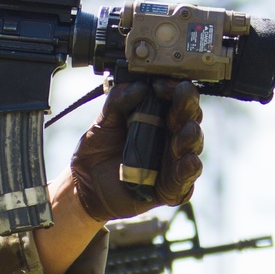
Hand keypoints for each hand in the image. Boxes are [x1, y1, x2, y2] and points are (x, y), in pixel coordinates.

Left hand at [70, 78, 202, 222]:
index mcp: (157, 119)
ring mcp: (170, 163)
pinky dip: (188, 171)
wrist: (83, 186)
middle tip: (180, 97)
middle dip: (187, 107)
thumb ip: (117, 102)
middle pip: (189, 119)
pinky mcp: (167, 189)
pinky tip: (189, 161)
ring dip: (191, 137)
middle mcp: (169, 138)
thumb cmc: (97, 152)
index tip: (161, 84)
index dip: (174, 89)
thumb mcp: (103, 123)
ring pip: (191, 148)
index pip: (176, 99)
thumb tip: (137, 86)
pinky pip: (184, 182)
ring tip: (186, 130)